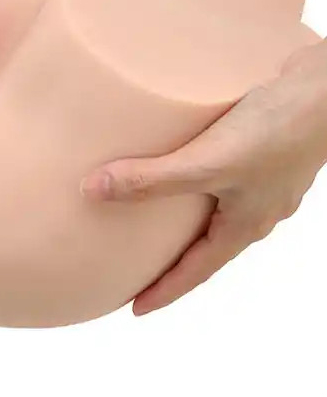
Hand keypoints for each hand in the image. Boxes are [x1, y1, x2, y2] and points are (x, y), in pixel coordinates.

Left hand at [80, 39, 326, 315]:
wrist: (324, 89)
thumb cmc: (276, 131)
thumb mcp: (206, 162)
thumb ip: (150, 178)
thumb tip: (92, 191)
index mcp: (244, 225)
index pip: (196, 271)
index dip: (164, 290)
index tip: (135, 307)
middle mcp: (256, 208)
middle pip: (208, 244)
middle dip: (174, 257)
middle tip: (140, 264)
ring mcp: (264, 179)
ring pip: (217, 207)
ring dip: (187, 215)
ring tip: (156, 210)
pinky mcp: (264, 148)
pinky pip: (224, 173)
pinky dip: (200, 176)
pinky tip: (185, 155)